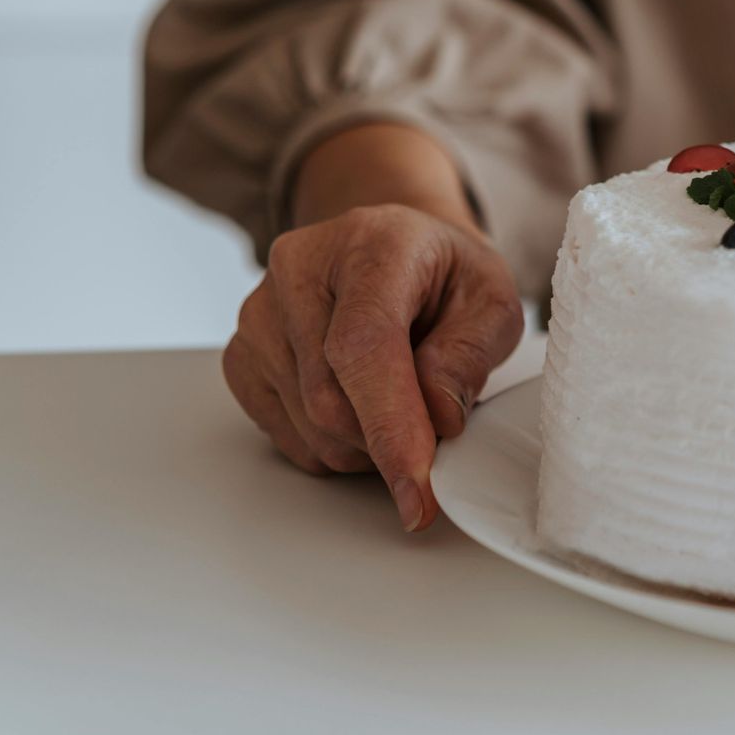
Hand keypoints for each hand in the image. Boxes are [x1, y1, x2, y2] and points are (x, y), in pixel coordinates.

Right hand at [222, 203, 522, 529]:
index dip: (390, 424)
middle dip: (391, 441)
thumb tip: (439, 417)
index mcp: (370, 246)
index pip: (363, 345)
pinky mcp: (242, 355)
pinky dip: (334, 444)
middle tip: (436, 428)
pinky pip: (287, 435)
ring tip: (402, 399)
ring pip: (310, 427)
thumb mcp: (492, 300)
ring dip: (367, 444)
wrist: (395, 250)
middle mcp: (300, 271)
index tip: (417, 488)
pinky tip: (362, 404)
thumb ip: (471, 354)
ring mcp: (259, 313)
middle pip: (331, 399)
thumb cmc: (444, 276)